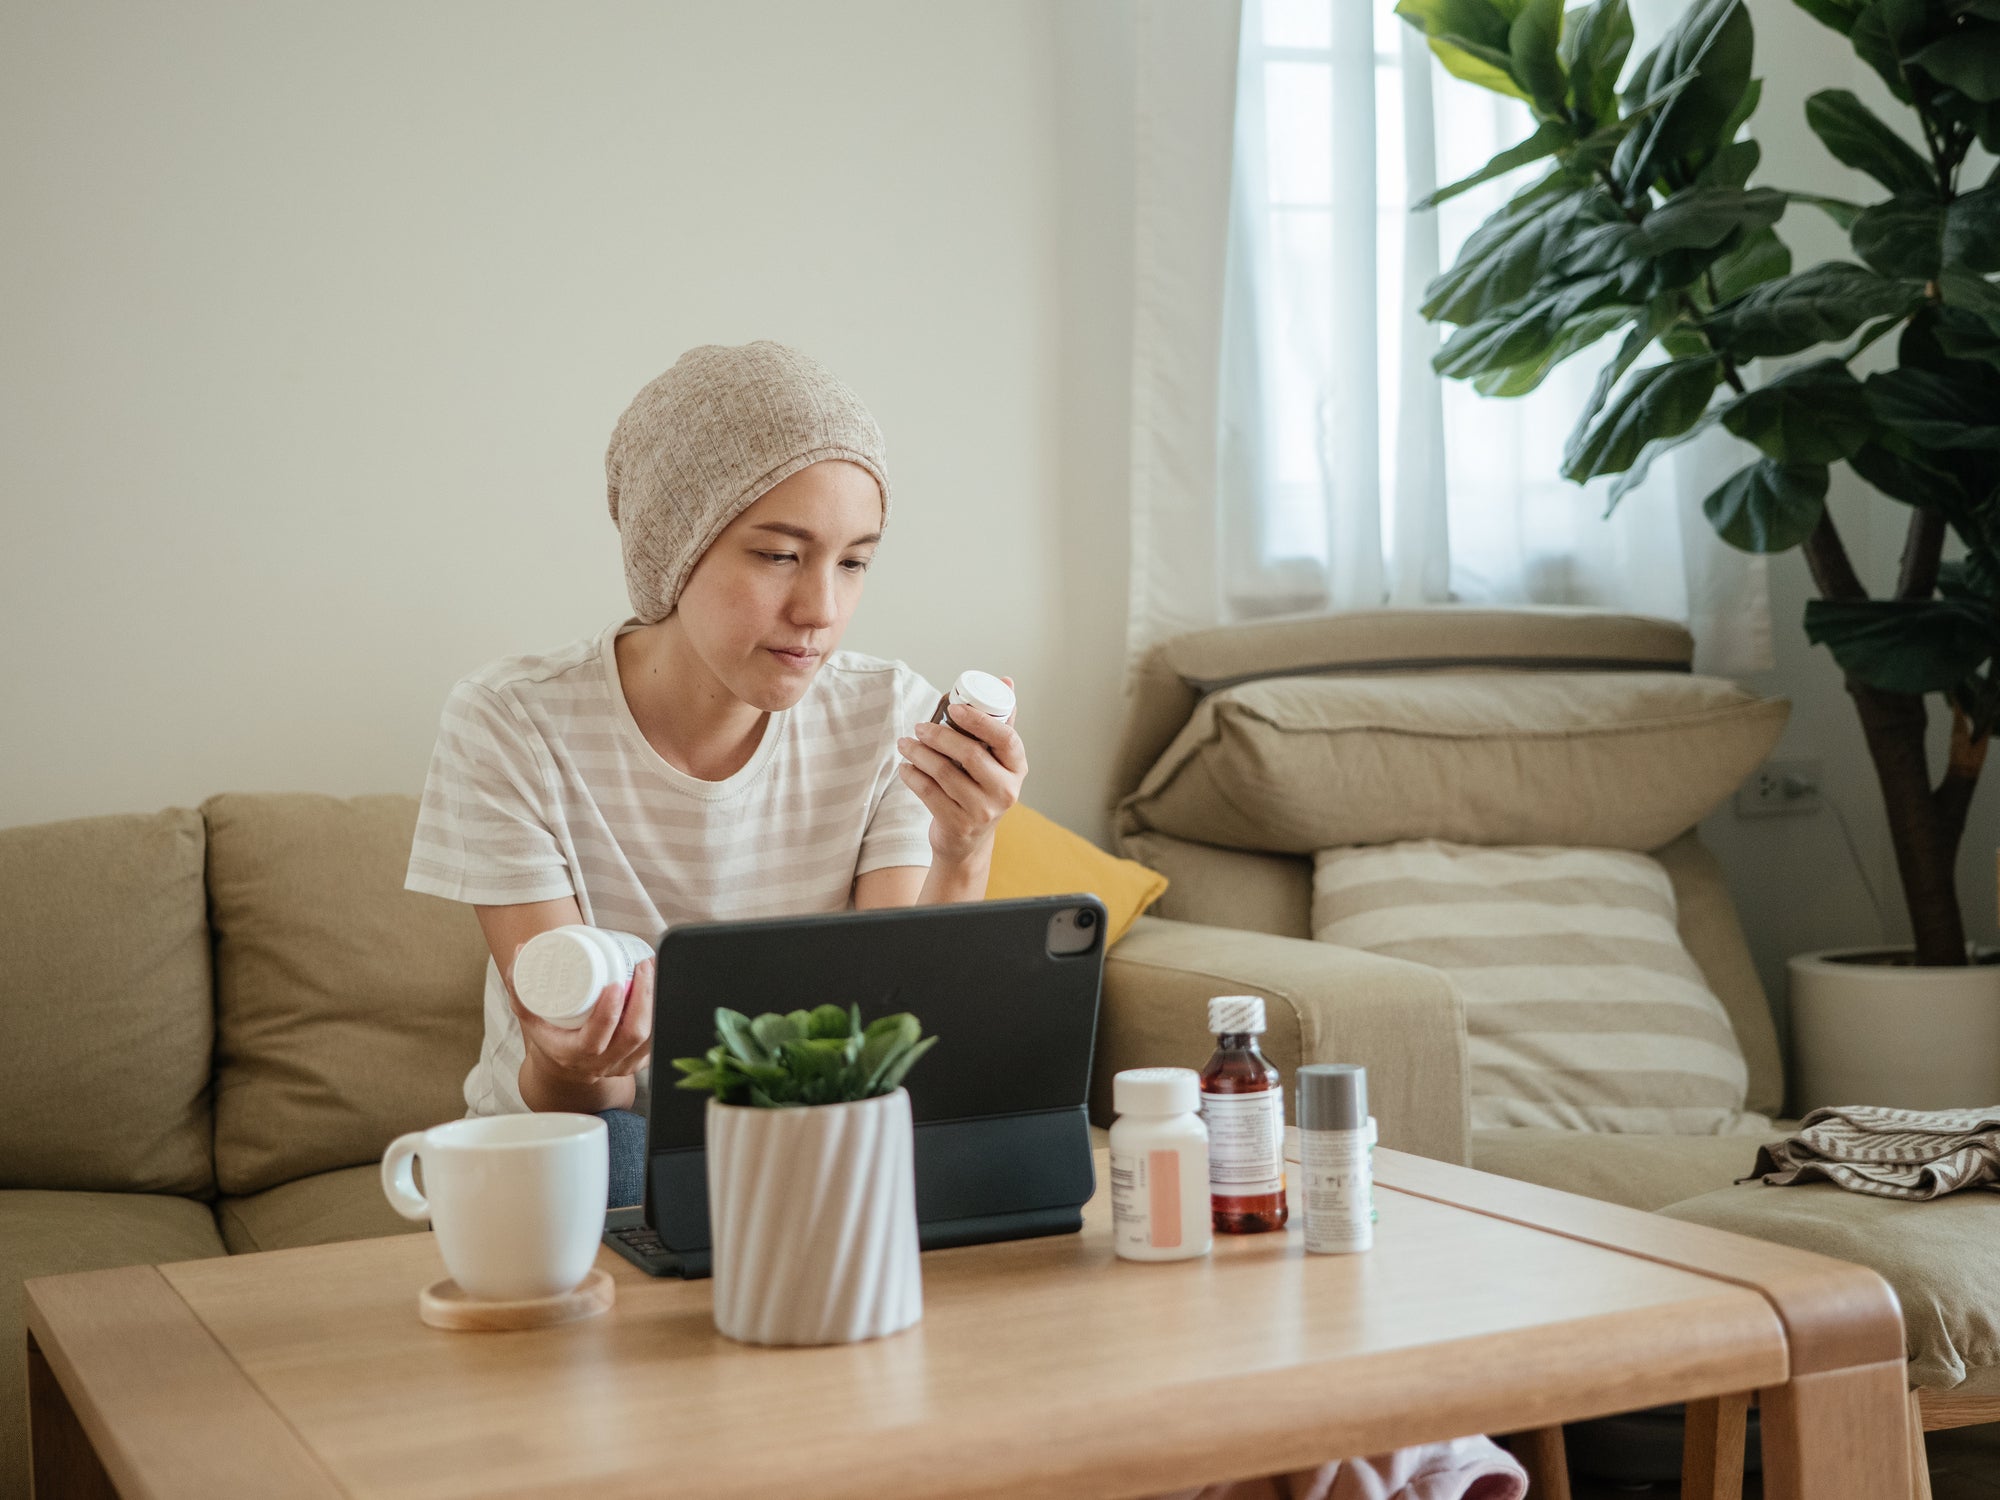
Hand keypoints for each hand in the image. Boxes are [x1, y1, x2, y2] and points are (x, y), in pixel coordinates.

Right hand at [510, 953, 654, 1088]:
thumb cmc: (549, 1034)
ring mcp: (623, 1064)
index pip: (596, 1039)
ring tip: (653, 971)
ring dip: (656, 1002)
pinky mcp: (638, 1060)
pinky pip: (658, 1040)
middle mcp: (601, 1063)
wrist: (564, 1066)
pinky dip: (662, 1013)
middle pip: (632, 1035)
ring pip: (651, 1037)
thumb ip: (520, 984)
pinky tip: (662, 988)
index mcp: (573, 1054)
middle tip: (642, 966)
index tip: (616, 983)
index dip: (609, 1012)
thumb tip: (520, 950)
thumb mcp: (529, 1014)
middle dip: (643, 998)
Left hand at [895, 678, 1026, 867]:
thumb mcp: (995, 761)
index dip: (978, 719)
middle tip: (919, 726)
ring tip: (905, 743)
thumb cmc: (980, 790)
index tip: (952, 708)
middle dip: (939, 735)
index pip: (1006, 738)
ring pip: (945, 772)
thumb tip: (1006, 681)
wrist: (967, 842)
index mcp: (1017, 768)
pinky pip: (928, 792)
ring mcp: (983, 811)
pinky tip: (906, 766)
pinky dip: (912, 775)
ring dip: (919, 753)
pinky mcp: (958, 825)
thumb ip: (998, 724)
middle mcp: (1006, 791)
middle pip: (971, 754)